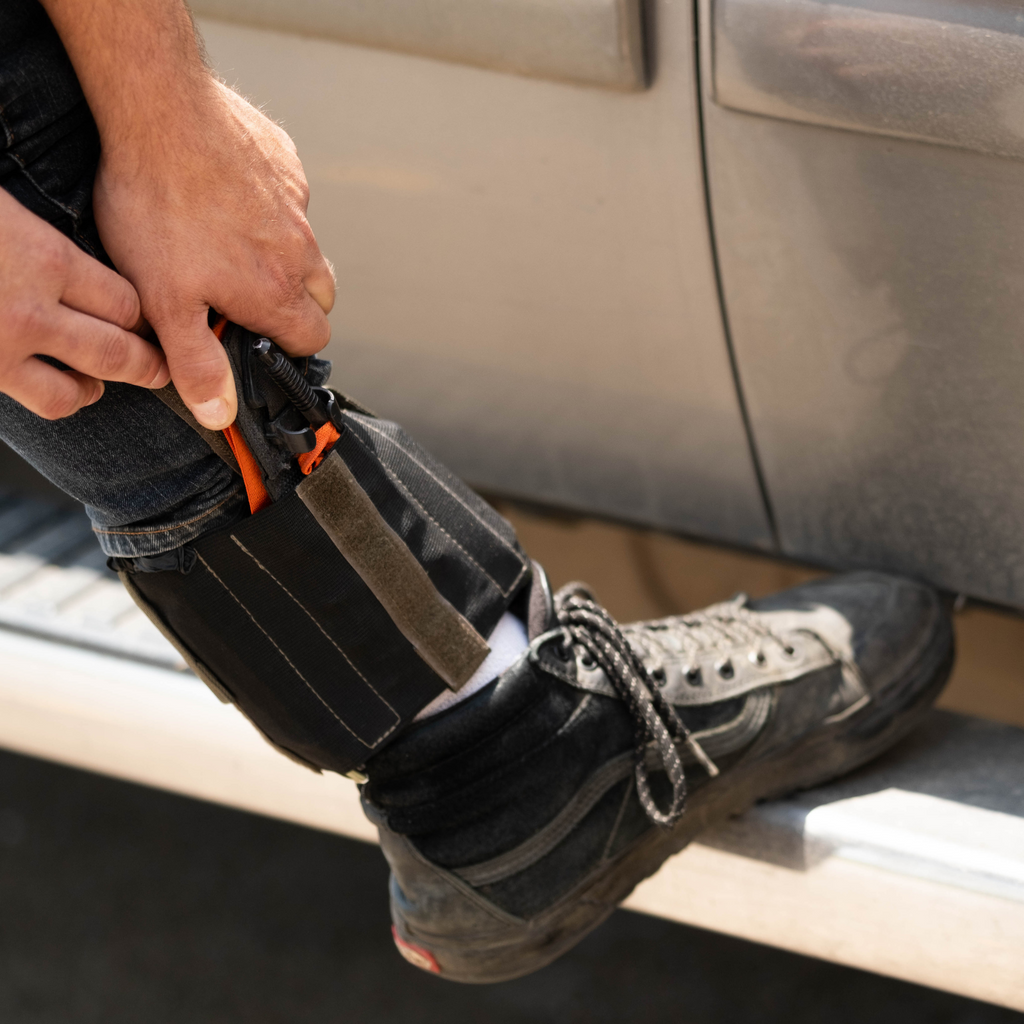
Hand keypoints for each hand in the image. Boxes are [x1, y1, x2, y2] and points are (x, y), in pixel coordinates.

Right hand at [0, 189, 167, 419]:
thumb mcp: (1, 205)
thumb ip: (29, 226)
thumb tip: (64, 245)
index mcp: (42, 256)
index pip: (125, 299)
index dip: (140, 313)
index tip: (145, 316)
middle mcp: (29, 309)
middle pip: (117, 353)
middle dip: (147, 365)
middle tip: (159, 370)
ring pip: (74, 392)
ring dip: (93, 388)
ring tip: (97, 382)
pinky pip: (32, 400)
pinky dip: (49, 397)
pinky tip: (47, 383)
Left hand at [94, 77, 335, 429]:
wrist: (160, 112)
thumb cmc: (159, 207)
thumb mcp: (165, 302)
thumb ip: (197, 363)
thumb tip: (219, 414)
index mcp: (277, 292)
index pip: (313, 341)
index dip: (289, 349)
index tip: (261, 343)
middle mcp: (300, 251)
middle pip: (322, 297)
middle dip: (296, 306)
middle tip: (247, 298)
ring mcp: (297, 205)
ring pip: (307, 248)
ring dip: (284, 257)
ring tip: (232, 246)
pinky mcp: (286, 164)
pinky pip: (290, 199)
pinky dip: (268, 207)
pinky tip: (225, 196)